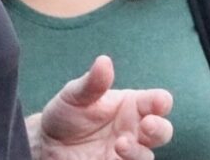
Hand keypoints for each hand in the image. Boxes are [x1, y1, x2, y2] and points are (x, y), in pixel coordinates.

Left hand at [31, 55, 172, 159]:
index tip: (159, 101)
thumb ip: (92, 82)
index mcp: (131, 105)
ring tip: (120, 144)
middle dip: (159, 128)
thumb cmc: (66, 114)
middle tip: (147, 125)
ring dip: (138, 151)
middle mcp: (134, 129)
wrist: (48, 144)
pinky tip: (114, 157)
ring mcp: (127, 152)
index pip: (155, 101)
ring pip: (147, 154)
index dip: (161, 101)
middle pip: (161, 131)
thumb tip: (104, 61)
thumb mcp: (75, 95)